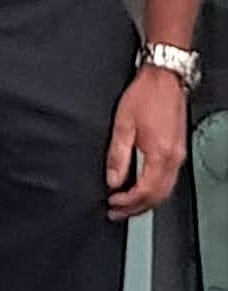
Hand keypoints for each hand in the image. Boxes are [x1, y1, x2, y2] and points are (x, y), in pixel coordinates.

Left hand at [105, 63, 187, 219]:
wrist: (165, 78)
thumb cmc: (145, 95)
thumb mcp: (122, 125)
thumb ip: (117, 156)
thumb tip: (112, 180)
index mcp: (160, 154)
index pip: (145, 191)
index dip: (127, 202)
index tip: (112, 204)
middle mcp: (173, 158)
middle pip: (158, 196)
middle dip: (136, 209)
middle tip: (117, 213)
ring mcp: (179, 155)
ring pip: (165, 190)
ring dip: (146, 201)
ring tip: (126, 205)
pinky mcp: (178, 150)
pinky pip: (168, 179)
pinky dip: (154, 190)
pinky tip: (141, 188)